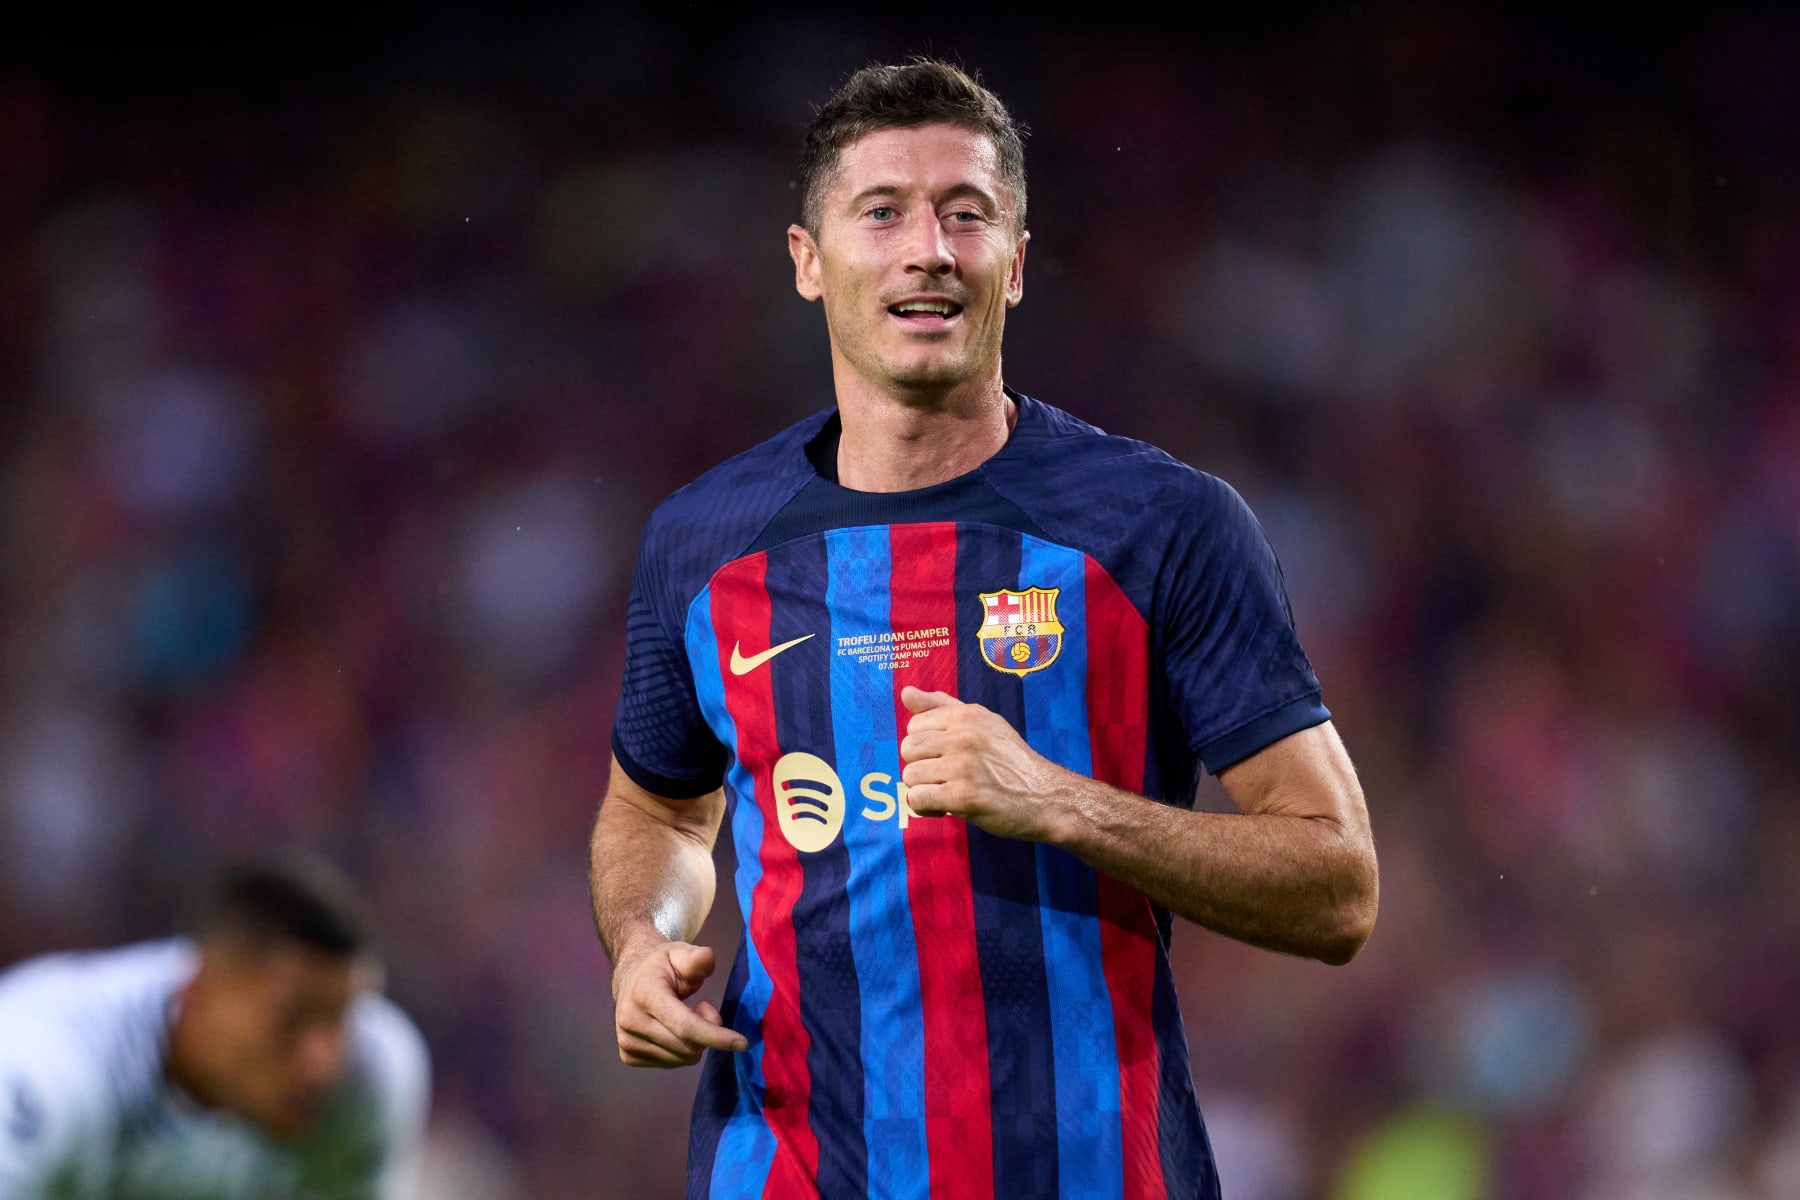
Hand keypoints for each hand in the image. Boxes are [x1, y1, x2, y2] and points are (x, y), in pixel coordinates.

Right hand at [611, 941, 746, 1067]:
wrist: (630, 978)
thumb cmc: (661, 966)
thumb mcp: (680, 953)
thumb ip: (697, 958)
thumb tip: (707, 958)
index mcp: (644, 994)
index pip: (685, 1026)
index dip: (716, 1036)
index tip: (742, 1043)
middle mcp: (630, 1021)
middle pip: (687, 1046)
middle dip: (709, 1033)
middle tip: (704, 1008)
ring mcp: (626, 1042)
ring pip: (681, 1059)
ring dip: (695, 1042)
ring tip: (686, 1015)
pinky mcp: (628, 1057)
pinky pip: (671, 1064)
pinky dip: (682, 1050)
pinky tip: (674, 1030)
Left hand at [898, 686, 1068, 841]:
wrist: (1046, 797)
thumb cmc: (1012, 761)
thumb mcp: (984, 723)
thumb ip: (943, 706)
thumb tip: (906, 692)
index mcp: (966, 715)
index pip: (915, 725)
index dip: (926, 746)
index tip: (946, 757)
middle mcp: (963, 736)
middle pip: (908, 749)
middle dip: (922, 767)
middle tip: (946, 777)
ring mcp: (963, 767)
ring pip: (910, 776)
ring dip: (925, 790)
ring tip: (948, 793)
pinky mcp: (962, 797)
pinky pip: (917, 799)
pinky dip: (926, 809)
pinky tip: (945, 808)